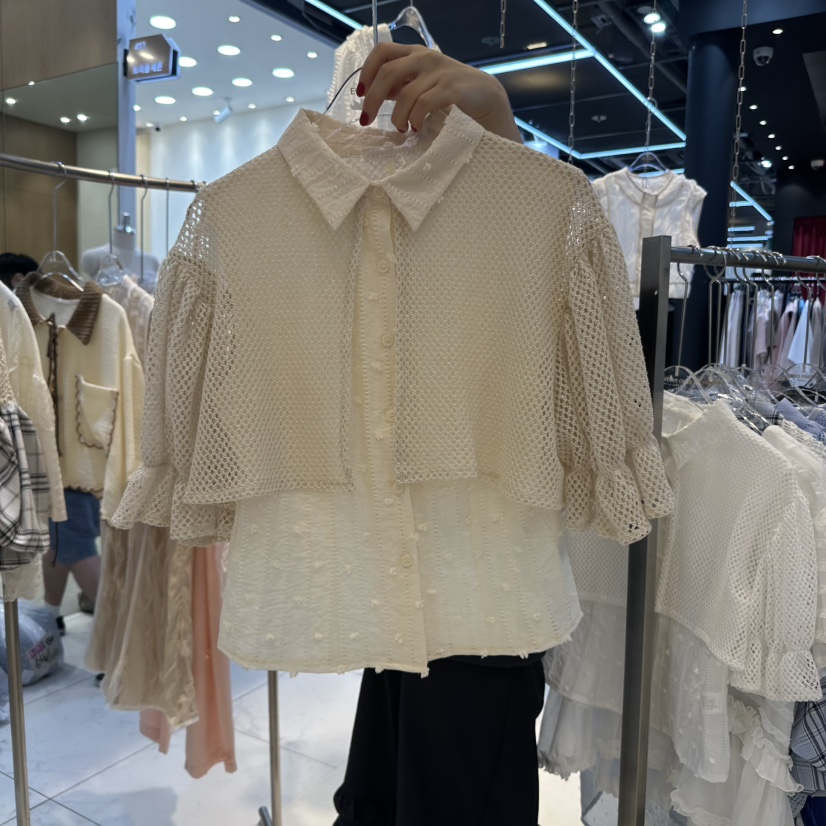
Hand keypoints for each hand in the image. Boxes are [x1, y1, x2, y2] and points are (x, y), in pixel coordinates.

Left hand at [357, 43, 521, 142]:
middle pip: (388, 72)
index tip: (359, 94)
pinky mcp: (452, 89)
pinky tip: (417, 128)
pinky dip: (415, 120)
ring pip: (405, 95)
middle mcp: (425, 59)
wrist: (484, 96)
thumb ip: (401, 85)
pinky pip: (424, 105)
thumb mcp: (422, 83)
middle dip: (372, 99)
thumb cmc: (450, 92)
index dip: (366, 72)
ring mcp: (439, 73)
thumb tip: (373, 93)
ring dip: (397, 117)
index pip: (382, 52)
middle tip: (366, 120)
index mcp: (414, 54)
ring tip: (402, 129)